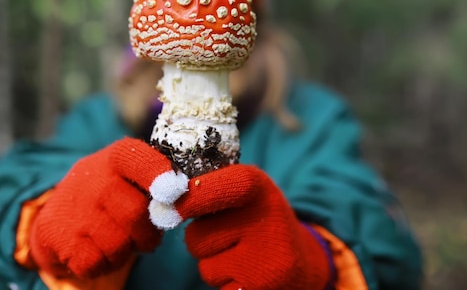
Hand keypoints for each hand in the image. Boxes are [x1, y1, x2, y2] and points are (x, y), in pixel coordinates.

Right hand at [29, 138, 186, 278]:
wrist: (59, 211)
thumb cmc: (110, 193)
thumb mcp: (129, 177)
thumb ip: (155, 185)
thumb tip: (181, 201)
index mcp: (116, 158)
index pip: (137, 158)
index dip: (157, 174)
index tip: (174, 190)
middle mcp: (93, 178)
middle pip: (135, 212)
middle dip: (148, 233)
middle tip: (147, 237)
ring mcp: (74, 207)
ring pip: (117, 243)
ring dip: (125, 251)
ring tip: (119, 241)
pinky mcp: (57, 235)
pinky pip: (94, 262)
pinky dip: (102, 264)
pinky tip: (98, 250)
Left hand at [175, 165, 330, 289]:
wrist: (302, 262)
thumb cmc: (259, 220)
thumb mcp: (247, 192)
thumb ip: (209, 189)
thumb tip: (164, 204)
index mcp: (259, 188)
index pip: (211, 188)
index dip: (187, 198)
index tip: (169, 200)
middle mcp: (265, 222)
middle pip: (197, 237)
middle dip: (201, 239)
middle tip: (227, 235)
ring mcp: (265, 261)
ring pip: (205, 266)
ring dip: (214, 263)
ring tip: (242, 254)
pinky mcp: (260, 289)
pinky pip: (219, 288)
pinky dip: (227, 283)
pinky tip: (248, 273)